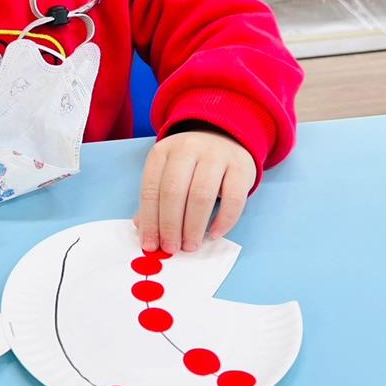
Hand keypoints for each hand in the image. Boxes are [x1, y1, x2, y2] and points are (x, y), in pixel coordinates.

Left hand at [135, 130, 255, 254]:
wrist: (226, 137)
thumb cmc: (192, 164)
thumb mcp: (168, 172)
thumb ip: (156, 198)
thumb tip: (144, 230)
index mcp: (163, 151)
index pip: (151, 189)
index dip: (149, 220)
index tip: (150, 244)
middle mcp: (187, 149)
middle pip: (174, 191)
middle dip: (170, 225)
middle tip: (172, 248)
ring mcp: (216, 155)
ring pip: (201, 195)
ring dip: (193, 226)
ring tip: (190, 245)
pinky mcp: (241, 166)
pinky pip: (233, 198)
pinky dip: (223, 220)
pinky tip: (214, 234)